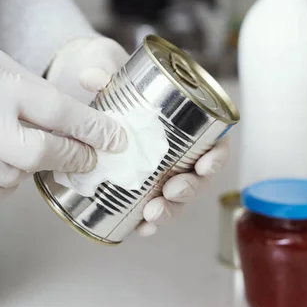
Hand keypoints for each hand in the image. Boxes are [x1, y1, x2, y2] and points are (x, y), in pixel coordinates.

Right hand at [0, 38, 125, 209]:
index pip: (58, 110)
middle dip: (74, 157)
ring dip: (33, 168)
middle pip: (41, 152)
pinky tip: (4, 168)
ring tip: (28, 148)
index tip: (116, 138)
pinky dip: (4, 186)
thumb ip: (34, 93)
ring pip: (16, 177)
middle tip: (90, 157)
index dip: (94, 128)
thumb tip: (76, 122)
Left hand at [48, 36, 229, 235]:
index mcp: (191, 128)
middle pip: (199, 178)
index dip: (215, 158)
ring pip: (179, 198)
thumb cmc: (128, 93)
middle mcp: (184, 155)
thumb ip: (106, 77)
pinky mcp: (148, 188)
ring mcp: (167, 174)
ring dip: (170, 210)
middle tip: (172, 190)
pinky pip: (156, 208)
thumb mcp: (120, 80)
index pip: (216, 144)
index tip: (203, 165)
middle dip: (189, 189)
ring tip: (153, 214)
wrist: (109, 105)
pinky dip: (150, 223)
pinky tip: (141, 229)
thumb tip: (90, 78)